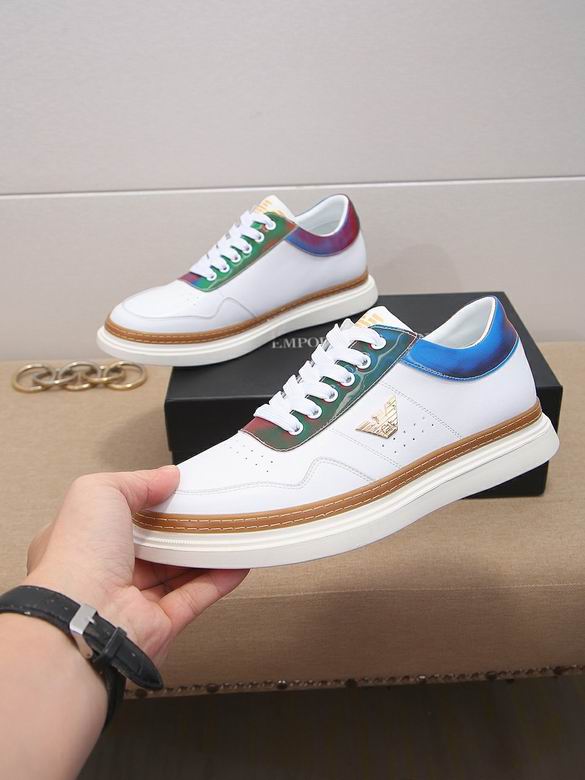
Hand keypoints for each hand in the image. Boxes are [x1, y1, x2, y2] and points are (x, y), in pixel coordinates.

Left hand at [25, 466, 247, 664]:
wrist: (84, 621)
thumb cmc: (78, 555)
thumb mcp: (99, 493)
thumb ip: (136, 481)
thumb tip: (167, 476)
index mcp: (83, 542)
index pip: (118, 516)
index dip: (145, 501)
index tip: (174, 489)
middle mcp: (105, 573)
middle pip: (152, 545)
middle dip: (179, 528)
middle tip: (208, 508)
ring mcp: (133, 600)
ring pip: (176, 572)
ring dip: (204, 552)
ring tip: (229, 530)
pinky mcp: (160, 624)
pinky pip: (195, 597)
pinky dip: (218, 580)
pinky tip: (236, 562)